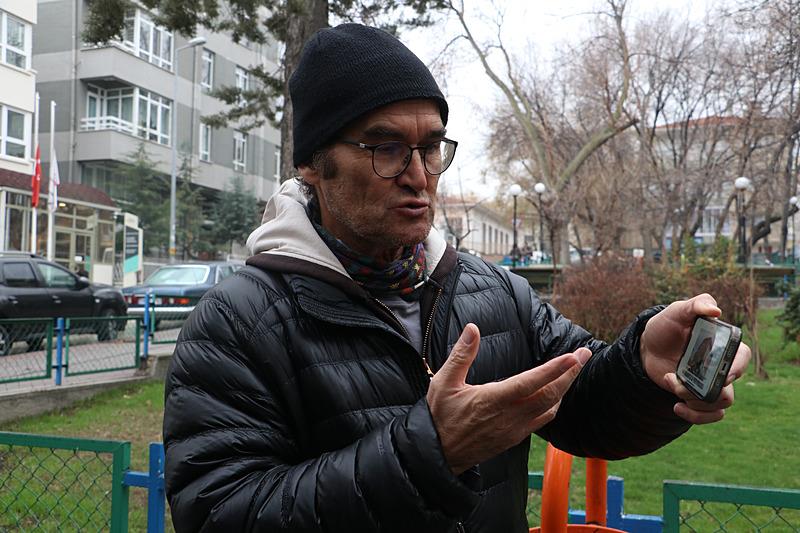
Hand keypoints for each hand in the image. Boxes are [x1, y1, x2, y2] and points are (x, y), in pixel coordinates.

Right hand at [427, 323, 591, 474]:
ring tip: (573, 370)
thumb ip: (462, 354)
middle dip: (570, 374)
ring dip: (565, 389)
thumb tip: (473, 328)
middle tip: (584, 354)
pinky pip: (542, 420)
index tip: (574, 356)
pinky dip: (553, 404)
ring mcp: (514, 429)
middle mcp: (509, 416)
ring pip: (550, 409)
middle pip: (550, 395)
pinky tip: (554, 395)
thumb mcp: (444, 382)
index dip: (554, 369)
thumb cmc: (439, 417)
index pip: (530, 382)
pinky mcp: (514, 438)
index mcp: (493, 400)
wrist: (438, 456)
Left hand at [640, 294, 751, 423]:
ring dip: (695, 401)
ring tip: (673, 385)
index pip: (742, 357)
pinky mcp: (698, 395)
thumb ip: (696, 304)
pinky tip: (676, 406)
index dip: (737, 368)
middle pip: (730, 388)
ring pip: (720, 403)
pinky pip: (711, 415)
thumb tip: (716, 312)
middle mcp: (721, 365)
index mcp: (722, 344)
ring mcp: (710, 382)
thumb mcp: (677, 310)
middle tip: (682, 384)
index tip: (722, 374)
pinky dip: (696, 417)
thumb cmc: (665, 326)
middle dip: (705, 391)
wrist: (647, 346)